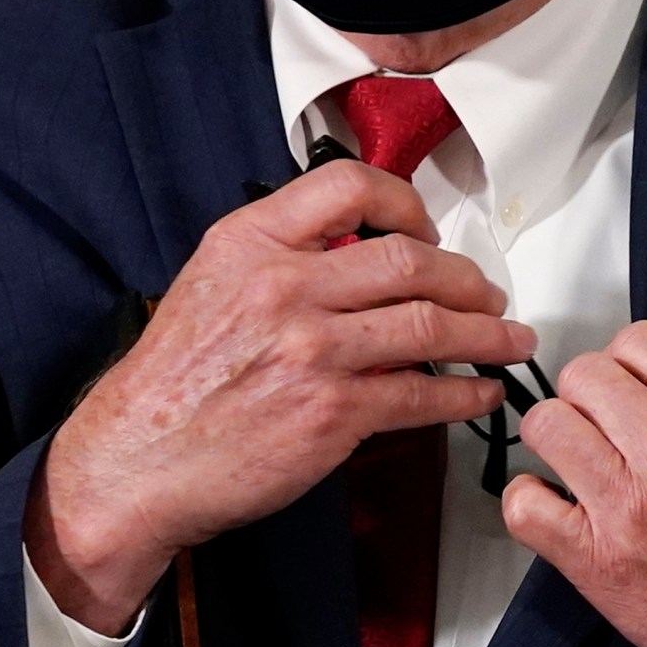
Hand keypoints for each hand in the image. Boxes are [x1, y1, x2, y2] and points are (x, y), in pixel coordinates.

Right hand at [27, 160, 531, 632]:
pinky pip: (422, 396)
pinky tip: (479, 392)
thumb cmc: (172, 379)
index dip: (406, 203)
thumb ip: (281, 254)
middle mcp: (285, 286)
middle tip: (487, 292)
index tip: (428, 229)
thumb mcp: (212, 282)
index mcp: (251, 243)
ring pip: (430, 326)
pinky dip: (464, 394)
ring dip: (486, 333)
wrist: (137, 458)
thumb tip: (358, 249)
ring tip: (509, 338)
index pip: (350, 187)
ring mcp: (313, 351)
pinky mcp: (332, 414)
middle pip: (410, 260)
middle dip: (467, 278)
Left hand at [502, 322, 646, 646]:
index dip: (628, 364)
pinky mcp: (599, 562)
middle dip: (590, 397)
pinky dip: (530, 501)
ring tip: (580, 463)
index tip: (630, 389)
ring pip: (546, 425)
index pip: (637, 341)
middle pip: (583, 376)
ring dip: (557, 439)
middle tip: (604, 429)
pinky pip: (524, 506)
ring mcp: (629, 506)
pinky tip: (557, 508)